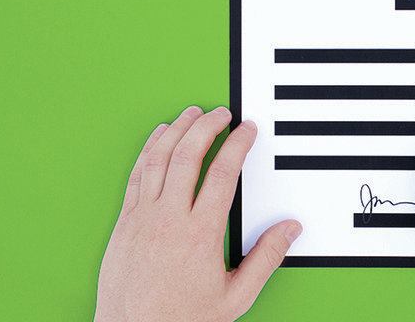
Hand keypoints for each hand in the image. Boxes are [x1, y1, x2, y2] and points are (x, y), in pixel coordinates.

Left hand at [94, 106, 301, 321]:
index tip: (246, 130)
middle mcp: (170, 218)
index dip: (237, 144)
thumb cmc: (181, 318)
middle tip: (220, 113)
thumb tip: (289, 231)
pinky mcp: (125, 220)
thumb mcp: (235, 296)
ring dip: (177, 130)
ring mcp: (144, 216)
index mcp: (200, 233)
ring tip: (191, 114)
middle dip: (207, 126)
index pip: (223, 174)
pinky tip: (157, 137)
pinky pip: (136, 175)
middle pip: (188, 156)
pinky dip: (148, 150)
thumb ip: (265, 259)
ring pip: (159, 159)